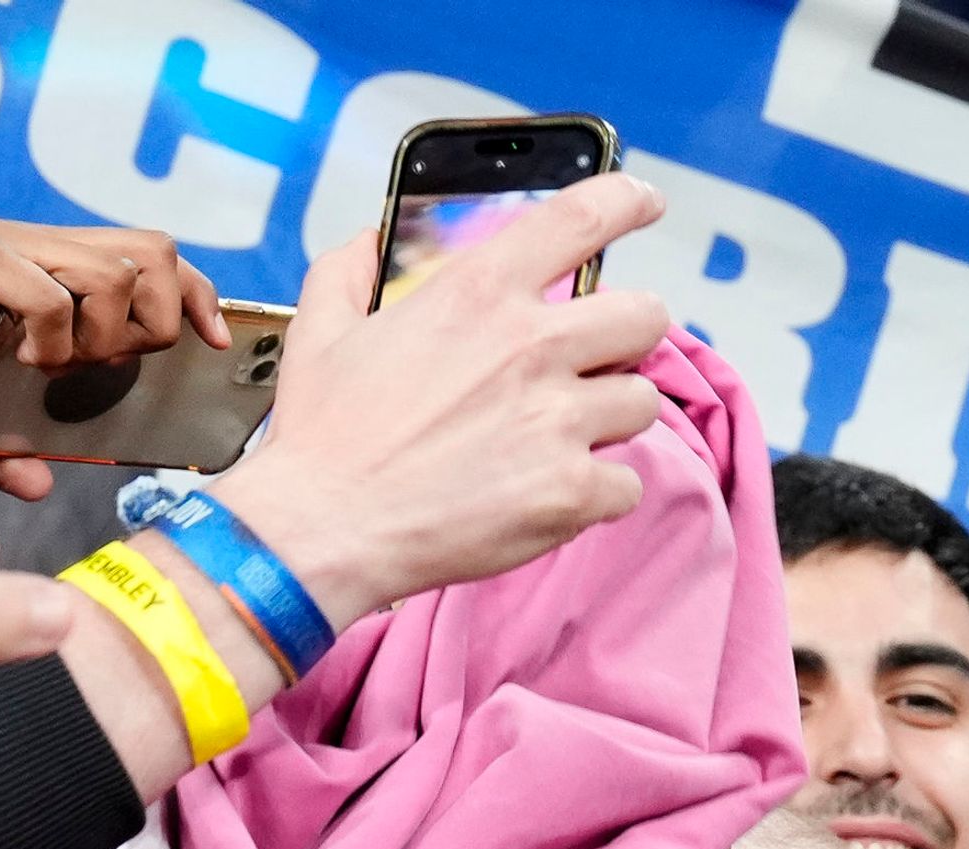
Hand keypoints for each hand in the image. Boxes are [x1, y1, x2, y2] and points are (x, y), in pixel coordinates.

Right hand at [211, 180, 679, 633]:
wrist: (325, 528)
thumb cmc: (325, 434)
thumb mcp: (323, 327)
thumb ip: (352, 269)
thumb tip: (372, 241)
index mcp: (478, 292)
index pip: (581, 217)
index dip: (626, 201)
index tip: (644, 202)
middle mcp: (530, 346)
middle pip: (645, 317)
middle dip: (629, 336)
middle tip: (597, 358)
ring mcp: (557, 421)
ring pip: (643, 402)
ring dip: (612, 418)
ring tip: (561, 435)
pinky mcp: (572, 491)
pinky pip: (628, 482)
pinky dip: (601, 491)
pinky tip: (555, 493)